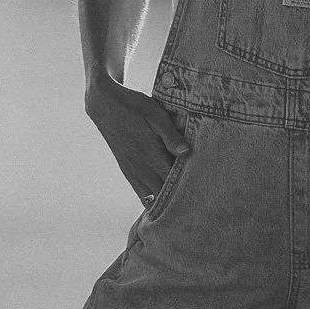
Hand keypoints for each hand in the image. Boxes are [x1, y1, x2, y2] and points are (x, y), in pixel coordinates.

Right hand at [85, 79, 188, 201]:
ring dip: (167, 200)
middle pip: (166, 193)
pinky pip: (141, 194)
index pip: (175, 181)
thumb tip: (186, 152)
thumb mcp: (156, 115)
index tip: (204, 188)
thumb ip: (171, 136)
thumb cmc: (134, 107)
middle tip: (198, 198)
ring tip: (183, 202)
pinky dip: (153, 200)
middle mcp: (143, 168)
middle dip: (181, 197)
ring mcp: (133, 172)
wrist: (105, 106)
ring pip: (153, 198)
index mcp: (153, 155)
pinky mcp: (127, 171)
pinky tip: (162, 200)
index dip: (190, 186)